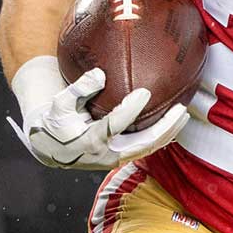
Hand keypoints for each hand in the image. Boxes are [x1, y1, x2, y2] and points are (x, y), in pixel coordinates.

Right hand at [8, 58, 188, 170]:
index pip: (115, 125)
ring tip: (184, 114)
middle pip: (142, 144)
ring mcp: (114, 158)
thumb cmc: (55, 120)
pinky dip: (161, 137)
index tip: (145, 92)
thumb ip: (79, 88)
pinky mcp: (120, 157)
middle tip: (181, 109)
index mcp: (89, 140)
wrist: (49, 147)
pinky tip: (174, 123)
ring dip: (168, 132)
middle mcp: (106, 154)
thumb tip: (101, 74)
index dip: (131, 109)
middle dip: (164, 128)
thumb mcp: (59, 103)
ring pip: (147, 149)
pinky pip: (144, 149)